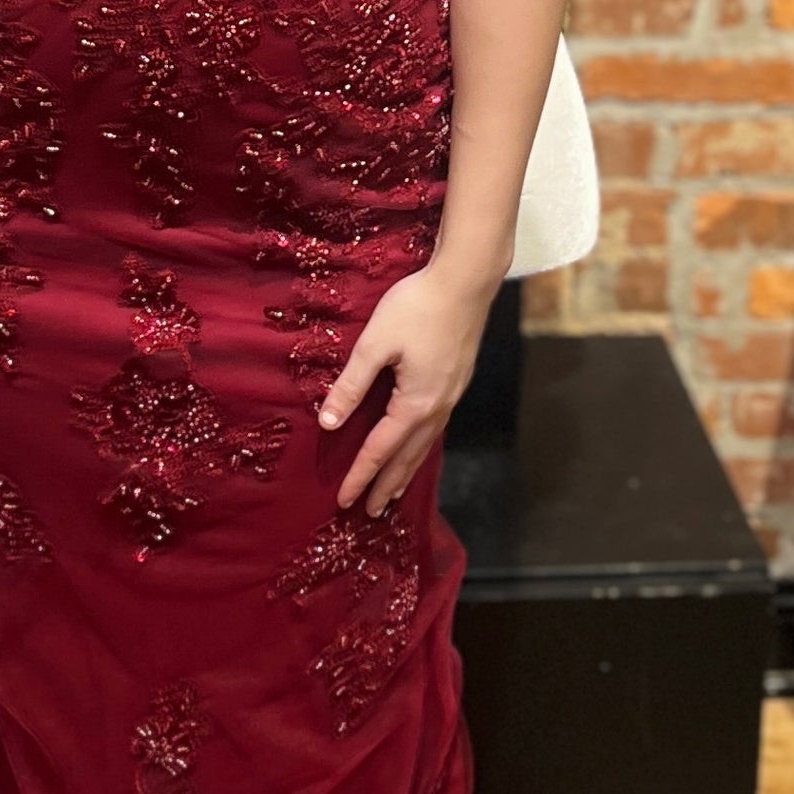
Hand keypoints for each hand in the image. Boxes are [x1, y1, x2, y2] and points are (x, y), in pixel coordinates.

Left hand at [316, 262, 502, 516]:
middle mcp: (438, 408)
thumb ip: (351, 385)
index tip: (344, 499)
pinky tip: (416, 446)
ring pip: (425, 445)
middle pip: (408, 457)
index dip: (361, 475)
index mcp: (416, 403)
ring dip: (406, 471)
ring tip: (393, 492)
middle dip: (387, 485)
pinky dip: (421, 448)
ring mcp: (452, 396)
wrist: (466, 281)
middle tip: (369, 512)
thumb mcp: (375, 343)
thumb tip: (327, 422)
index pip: (381, 450)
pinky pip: (435, 429)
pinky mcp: (457, 383)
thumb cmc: (417, 306)